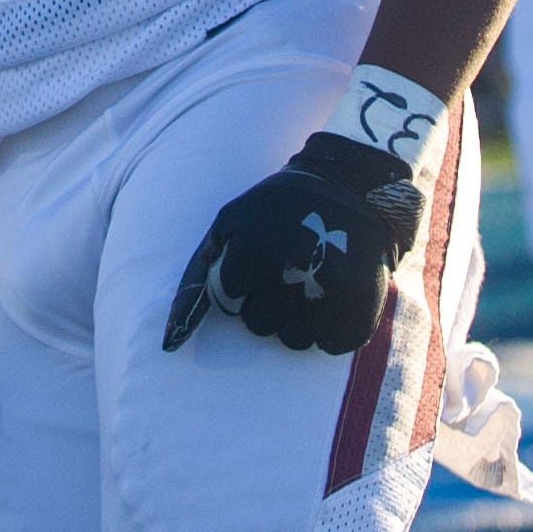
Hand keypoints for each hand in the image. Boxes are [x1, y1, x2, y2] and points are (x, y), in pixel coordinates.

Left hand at [165, 132, 424, 354]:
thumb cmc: (279, 208)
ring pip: (293, 341)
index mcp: (254, 250)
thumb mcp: (230, 223)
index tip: (260, 259)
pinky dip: (330, 328)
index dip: (243, 282)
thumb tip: (169, 343)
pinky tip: (334, 296)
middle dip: (267, 304)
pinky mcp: (363, 309)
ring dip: (297, 319)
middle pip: (259, 326)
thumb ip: (197, 277)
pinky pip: (331, 345)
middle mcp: (291, 273)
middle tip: (286, 273)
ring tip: (310, 283)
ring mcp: (331, 294)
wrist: (353, 186)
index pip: (230, 302)